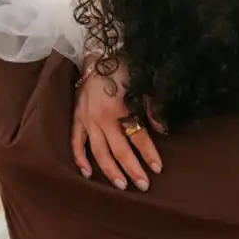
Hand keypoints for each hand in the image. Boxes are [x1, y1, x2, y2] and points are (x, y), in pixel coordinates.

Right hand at [70, 56, 162, 191]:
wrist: (98, 52)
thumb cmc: (122, 67)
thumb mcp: (141, 84)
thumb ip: (152, 108)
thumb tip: (162, 131)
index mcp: (120, 109)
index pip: (137, 137)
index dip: (149, 154)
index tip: (158, 169)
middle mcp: (102, 118)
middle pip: (119, 150)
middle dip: (132, 169)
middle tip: (143, 186)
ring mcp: (87, 120)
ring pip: (98, 151)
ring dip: (110, 170)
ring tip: (121, 185)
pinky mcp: (76, 118)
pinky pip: (76, 142)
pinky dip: (80, 159)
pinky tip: (88, 173)